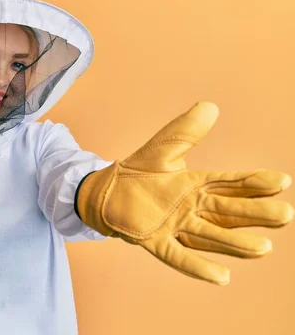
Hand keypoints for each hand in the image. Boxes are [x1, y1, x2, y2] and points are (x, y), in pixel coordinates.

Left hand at [77, 102, 293, 284]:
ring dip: (234, 243)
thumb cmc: (138, 172)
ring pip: (210, 236)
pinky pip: (178, 255)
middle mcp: (192, 209)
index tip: (282, 181)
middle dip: (255, 215)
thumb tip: (210, 106)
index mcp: (196, 185)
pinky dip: (198, 266)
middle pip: (227, 212)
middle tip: (285, 214)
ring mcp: (175, 227)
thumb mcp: (162, 148)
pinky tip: (222, 277)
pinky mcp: (155, 241)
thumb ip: (185, 131)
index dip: (254, 183)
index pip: (230, 183)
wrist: (107, 193)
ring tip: (263, 248)